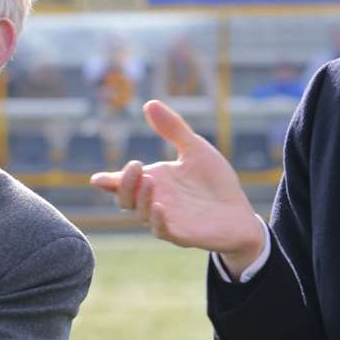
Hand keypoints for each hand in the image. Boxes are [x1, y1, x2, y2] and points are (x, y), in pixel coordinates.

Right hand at [90, 99, 265, 271]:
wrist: (241, 214)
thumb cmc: (214, 183)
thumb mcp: (195, 149)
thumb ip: (173, 129)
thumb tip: (149, 103)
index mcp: (153, 182)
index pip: (123, 183)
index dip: (108, 181)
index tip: (97, 179)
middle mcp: (154, 202)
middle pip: (125, 199)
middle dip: (124, 184)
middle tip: (136, 165)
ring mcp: (167, 220)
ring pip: (141, 214)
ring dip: (141, 198)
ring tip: (148, 179)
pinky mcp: (183, 235)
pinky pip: (163, 231)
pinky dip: (158, 220)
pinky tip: (159, 207)